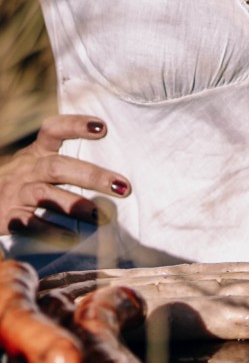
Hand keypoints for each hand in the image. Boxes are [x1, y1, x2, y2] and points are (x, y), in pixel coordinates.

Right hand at [0, 116, 129, 236]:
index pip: (52, 131)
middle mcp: (26, 170)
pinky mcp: (8, 217)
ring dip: (74, 204)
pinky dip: (50, 230)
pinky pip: (28, 223)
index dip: (74, 125)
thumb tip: (119, 178)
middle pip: (57, 167)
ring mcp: (16, 193)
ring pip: (44, 194)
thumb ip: (69, 164)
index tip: (102, 127)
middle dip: (92, 176)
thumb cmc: (23, 184)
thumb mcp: (38, 166)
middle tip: (123, 187)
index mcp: (36, 154)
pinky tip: (73, 237)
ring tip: (100, 215)